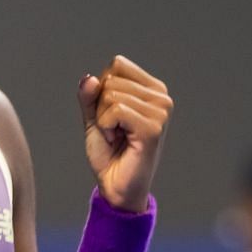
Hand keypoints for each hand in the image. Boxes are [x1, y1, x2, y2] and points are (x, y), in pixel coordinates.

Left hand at [78, 57, 171, 212]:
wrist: (116, 186)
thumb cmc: (109, 152)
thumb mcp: (94, 117)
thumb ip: (89, 96)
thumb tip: (90, 78)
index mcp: (153, 89)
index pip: (117, 64)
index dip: (101, 89)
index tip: (111, 115)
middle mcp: (162, 97)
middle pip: (110, 80)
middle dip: (100, 108)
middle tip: (113, 131)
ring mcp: (161, 112)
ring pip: (110, 95)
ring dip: (103, 120)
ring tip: (117, 137)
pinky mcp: (153, 127)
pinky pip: (115, 110)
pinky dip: (105, 127)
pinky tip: (118, 141)